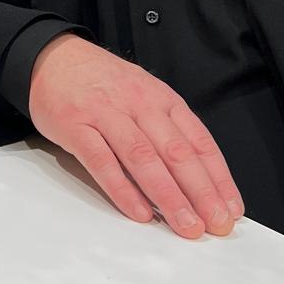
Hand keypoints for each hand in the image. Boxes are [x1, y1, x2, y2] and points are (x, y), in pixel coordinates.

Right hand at [28, 34, 243, 239]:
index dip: (218, 178)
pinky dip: (122, 189)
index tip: (231, 209)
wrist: (52, 57)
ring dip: (168, 196)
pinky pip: (102, 161)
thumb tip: (197, 181)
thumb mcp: (143, 95)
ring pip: (143, 157)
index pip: (198, 141)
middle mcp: (138, 104)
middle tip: (215, 225)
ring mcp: (105, 114)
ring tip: (185, 226)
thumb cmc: (102, 83)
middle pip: (176, 152)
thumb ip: (167, 130)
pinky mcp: (75, 126)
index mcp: (161, 98)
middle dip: (201, 192)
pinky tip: (138, 212)